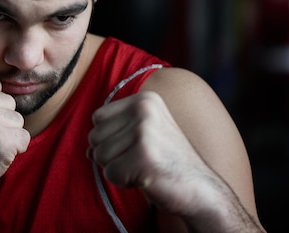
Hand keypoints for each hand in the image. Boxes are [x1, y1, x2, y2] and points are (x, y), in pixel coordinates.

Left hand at [88, 91, 220, 216]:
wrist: (201, 189)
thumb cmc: (167, 162)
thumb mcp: (143, 135)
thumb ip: (113, 134)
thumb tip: (87, 150)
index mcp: (145, 99)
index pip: (97, 117)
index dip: (109, 138)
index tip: (135, 146)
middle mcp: (144, 109)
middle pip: (94, 136)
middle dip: (111, 155)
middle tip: (140, 160)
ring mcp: (145, 132)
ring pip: (99, 155)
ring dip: (117, 168)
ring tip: (143, 167)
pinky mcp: (144, 156)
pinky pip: (110, 173)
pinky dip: (123, 182)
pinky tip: (146, 178)